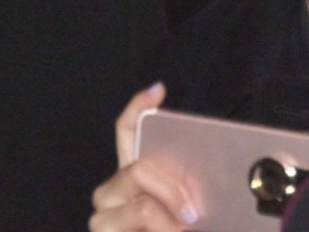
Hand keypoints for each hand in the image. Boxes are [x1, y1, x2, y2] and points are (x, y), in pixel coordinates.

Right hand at [88, 83, 199, 230]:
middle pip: (137, 169)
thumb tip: (203, 190)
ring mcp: (105, 221)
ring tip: (187, 231)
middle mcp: (112, 196)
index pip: (126, 131)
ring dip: (168, 222)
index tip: (158, 90)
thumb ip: (190, 197)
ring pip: (140, 206)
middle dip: (171, 187)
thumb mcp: (188, 217)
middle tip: (195, 212)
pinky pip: (138, 220)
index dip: (138, 107)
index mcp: (133, 180)